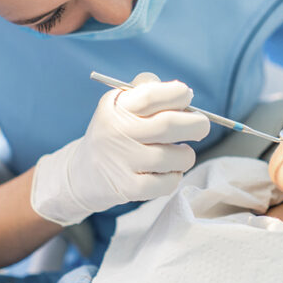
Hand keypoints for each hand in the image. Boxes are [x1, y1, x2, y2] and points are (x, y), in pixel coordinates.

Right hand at [31, 73, 209, 225]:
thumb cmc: (114, 135)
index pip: (152, 96)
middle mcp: (117, 132)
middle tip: (201, 126)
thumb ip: (147, 95)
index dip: (178, 94)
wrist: (81, 174)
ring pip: (174, 157)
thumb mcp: (119, 107)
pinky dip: (175, 176)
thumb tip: (184, 94)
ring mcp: (122, 161)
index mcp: (116, 107)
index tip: (187, 97)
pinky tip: (167, 171)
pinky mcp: (128, 188)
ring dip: (186, 155)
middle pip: (169, 125)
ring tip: (179, 154)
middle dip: (196, 124)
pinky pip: (168, 182)